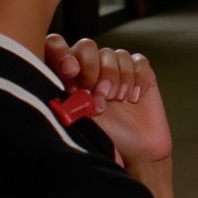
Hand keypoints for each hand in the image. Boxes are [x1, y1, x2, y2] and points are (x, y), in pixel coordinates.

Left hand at [43, 35, 172, 167]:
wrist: (139, 151)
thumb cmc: (104, 138)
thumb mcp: (79, 118)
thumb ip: (70, 95)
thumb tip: (67, 73)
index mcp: (68, 78)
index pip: (56, 47)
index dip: (62, 52)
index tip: (71, 71)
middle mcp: (91, 69)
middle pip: (87, 46)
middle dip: (95, 68)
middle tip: (101, 93)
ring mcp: (117, 70)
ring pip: (115, 54)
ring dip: (118, 77)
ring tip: (119, 100)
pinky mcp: (141, 73)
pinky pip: (138, 61)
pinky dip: (138, 78)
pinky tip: (135, 97)